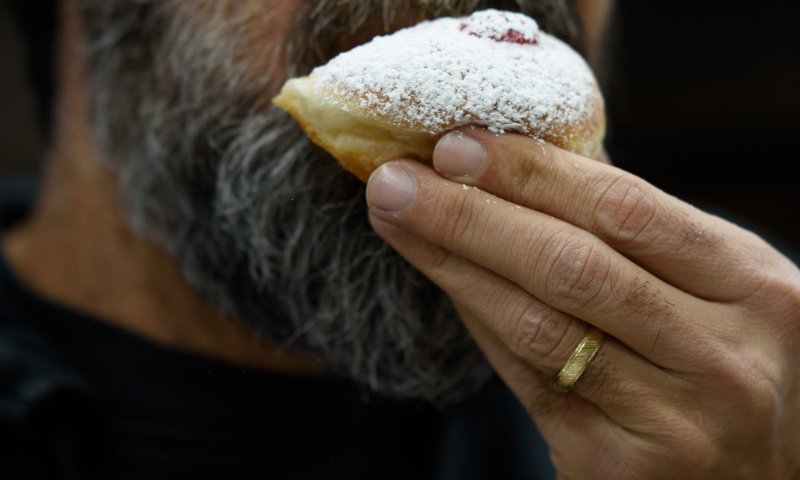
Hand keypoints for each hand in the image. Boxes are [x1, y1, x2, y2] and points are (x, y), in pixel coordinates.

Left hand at [365, 128, 799, 478]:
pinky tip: (440, 280)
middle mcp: (723, 357)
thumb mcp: (712, 291)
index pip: (625, 210)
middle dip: (470, 215)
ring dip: (453, 265)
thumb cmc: (719, 364)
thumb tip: (520, 164)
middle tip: (397, 178)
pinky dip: (476, 321)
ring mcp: (673, 421)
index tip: (455, 144)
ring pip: (537, 325)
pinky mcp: (617, 467)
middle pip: (572, 266)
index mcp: (754, 287)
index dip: (531, 173)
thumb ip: (636, 237)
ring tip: (395, 220)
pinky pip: (525, 379)